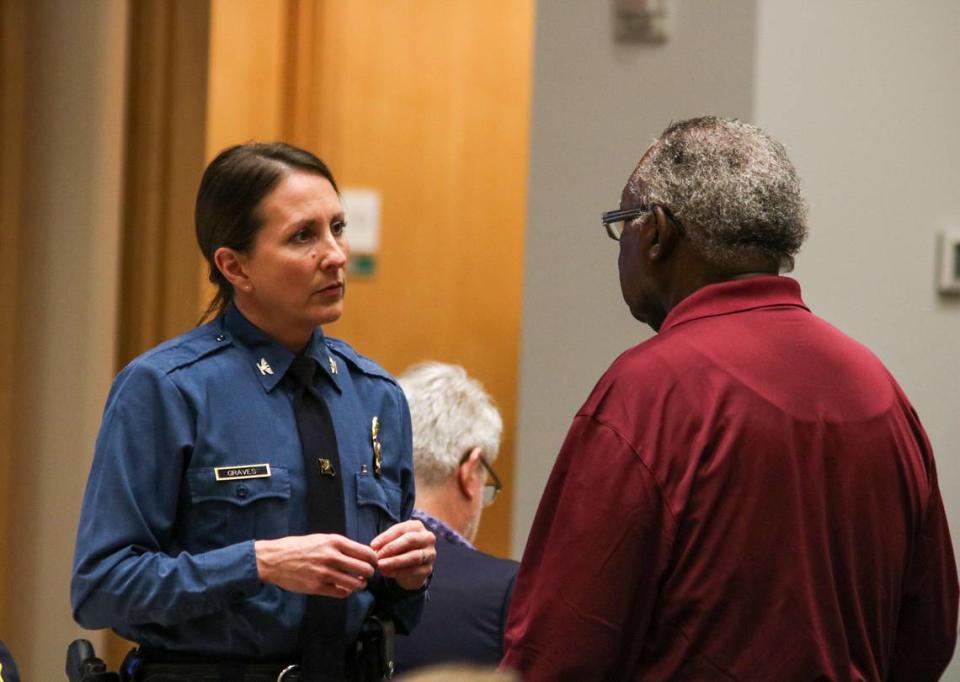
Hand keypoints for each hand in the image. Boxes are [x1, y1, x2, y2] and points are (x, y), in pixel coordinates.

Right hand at [255, 534, 377, 597]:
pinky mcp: (317, 587)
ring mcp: (325, 573)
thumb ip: (341, 546)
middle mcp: (332, 556)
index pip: (366, 552)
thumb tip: (362, 554)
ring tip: (358, 583)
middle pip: (365, 569)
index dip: (373, 560)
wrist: (274, 559)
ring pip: (355, 584)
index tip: (373, 563)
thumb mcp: (321, 539)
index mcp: (335, 542)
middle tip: (366, 575)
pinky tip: (343, 588)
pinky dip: (346, 592)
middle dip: (369, 574)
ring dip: (360, 585)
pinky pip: (341, 593)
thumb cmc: (298, 547)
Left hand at [370, 520, 435, 589]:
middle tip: (378, 556)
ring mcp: (430, 554)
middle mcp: (427, 538)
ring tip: (380, 566)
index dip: (386, 537)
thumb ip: (385, 543)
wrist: (412, 569)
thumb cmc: (400, 550)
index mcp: (417, 526)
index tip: (373, 545)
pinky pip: (414, 571)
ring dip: (394, 561)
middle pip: (410, 540)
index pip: (401, 529)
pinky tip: (386, 573)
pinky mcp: (428, 569)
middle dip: (392, 548)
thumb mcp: (393, 542)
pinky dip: (398, 572)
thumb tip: (374, 547)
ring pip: (413, 556)